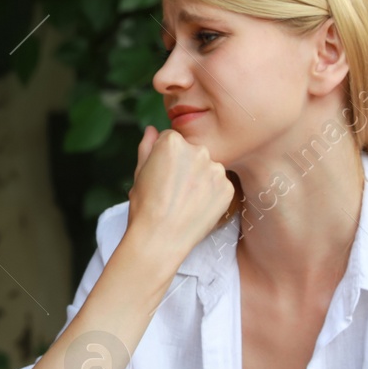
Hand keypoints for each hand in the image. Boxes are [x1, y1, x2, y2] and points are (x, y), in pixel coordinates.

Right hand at [127, 126, 233, 245]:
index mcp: (172, 142)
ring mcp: (215, 169)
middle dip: (185, 165)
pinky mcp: (227, 187)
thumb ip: (147, 146)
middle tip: (173, 190)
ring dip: (200, 179)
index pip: (173, 140)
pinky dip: (211, 194)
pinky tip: (197, 207)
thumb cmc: (144, 206)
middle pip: (193, 152)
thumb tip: (152, 129)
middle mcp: (198, 150)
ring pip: (208, 168)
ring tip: (185, 201)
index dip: (165, 158)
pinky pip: (219, 185)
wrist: (160, 239)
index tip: (161, 175)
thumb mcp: (139, 172)